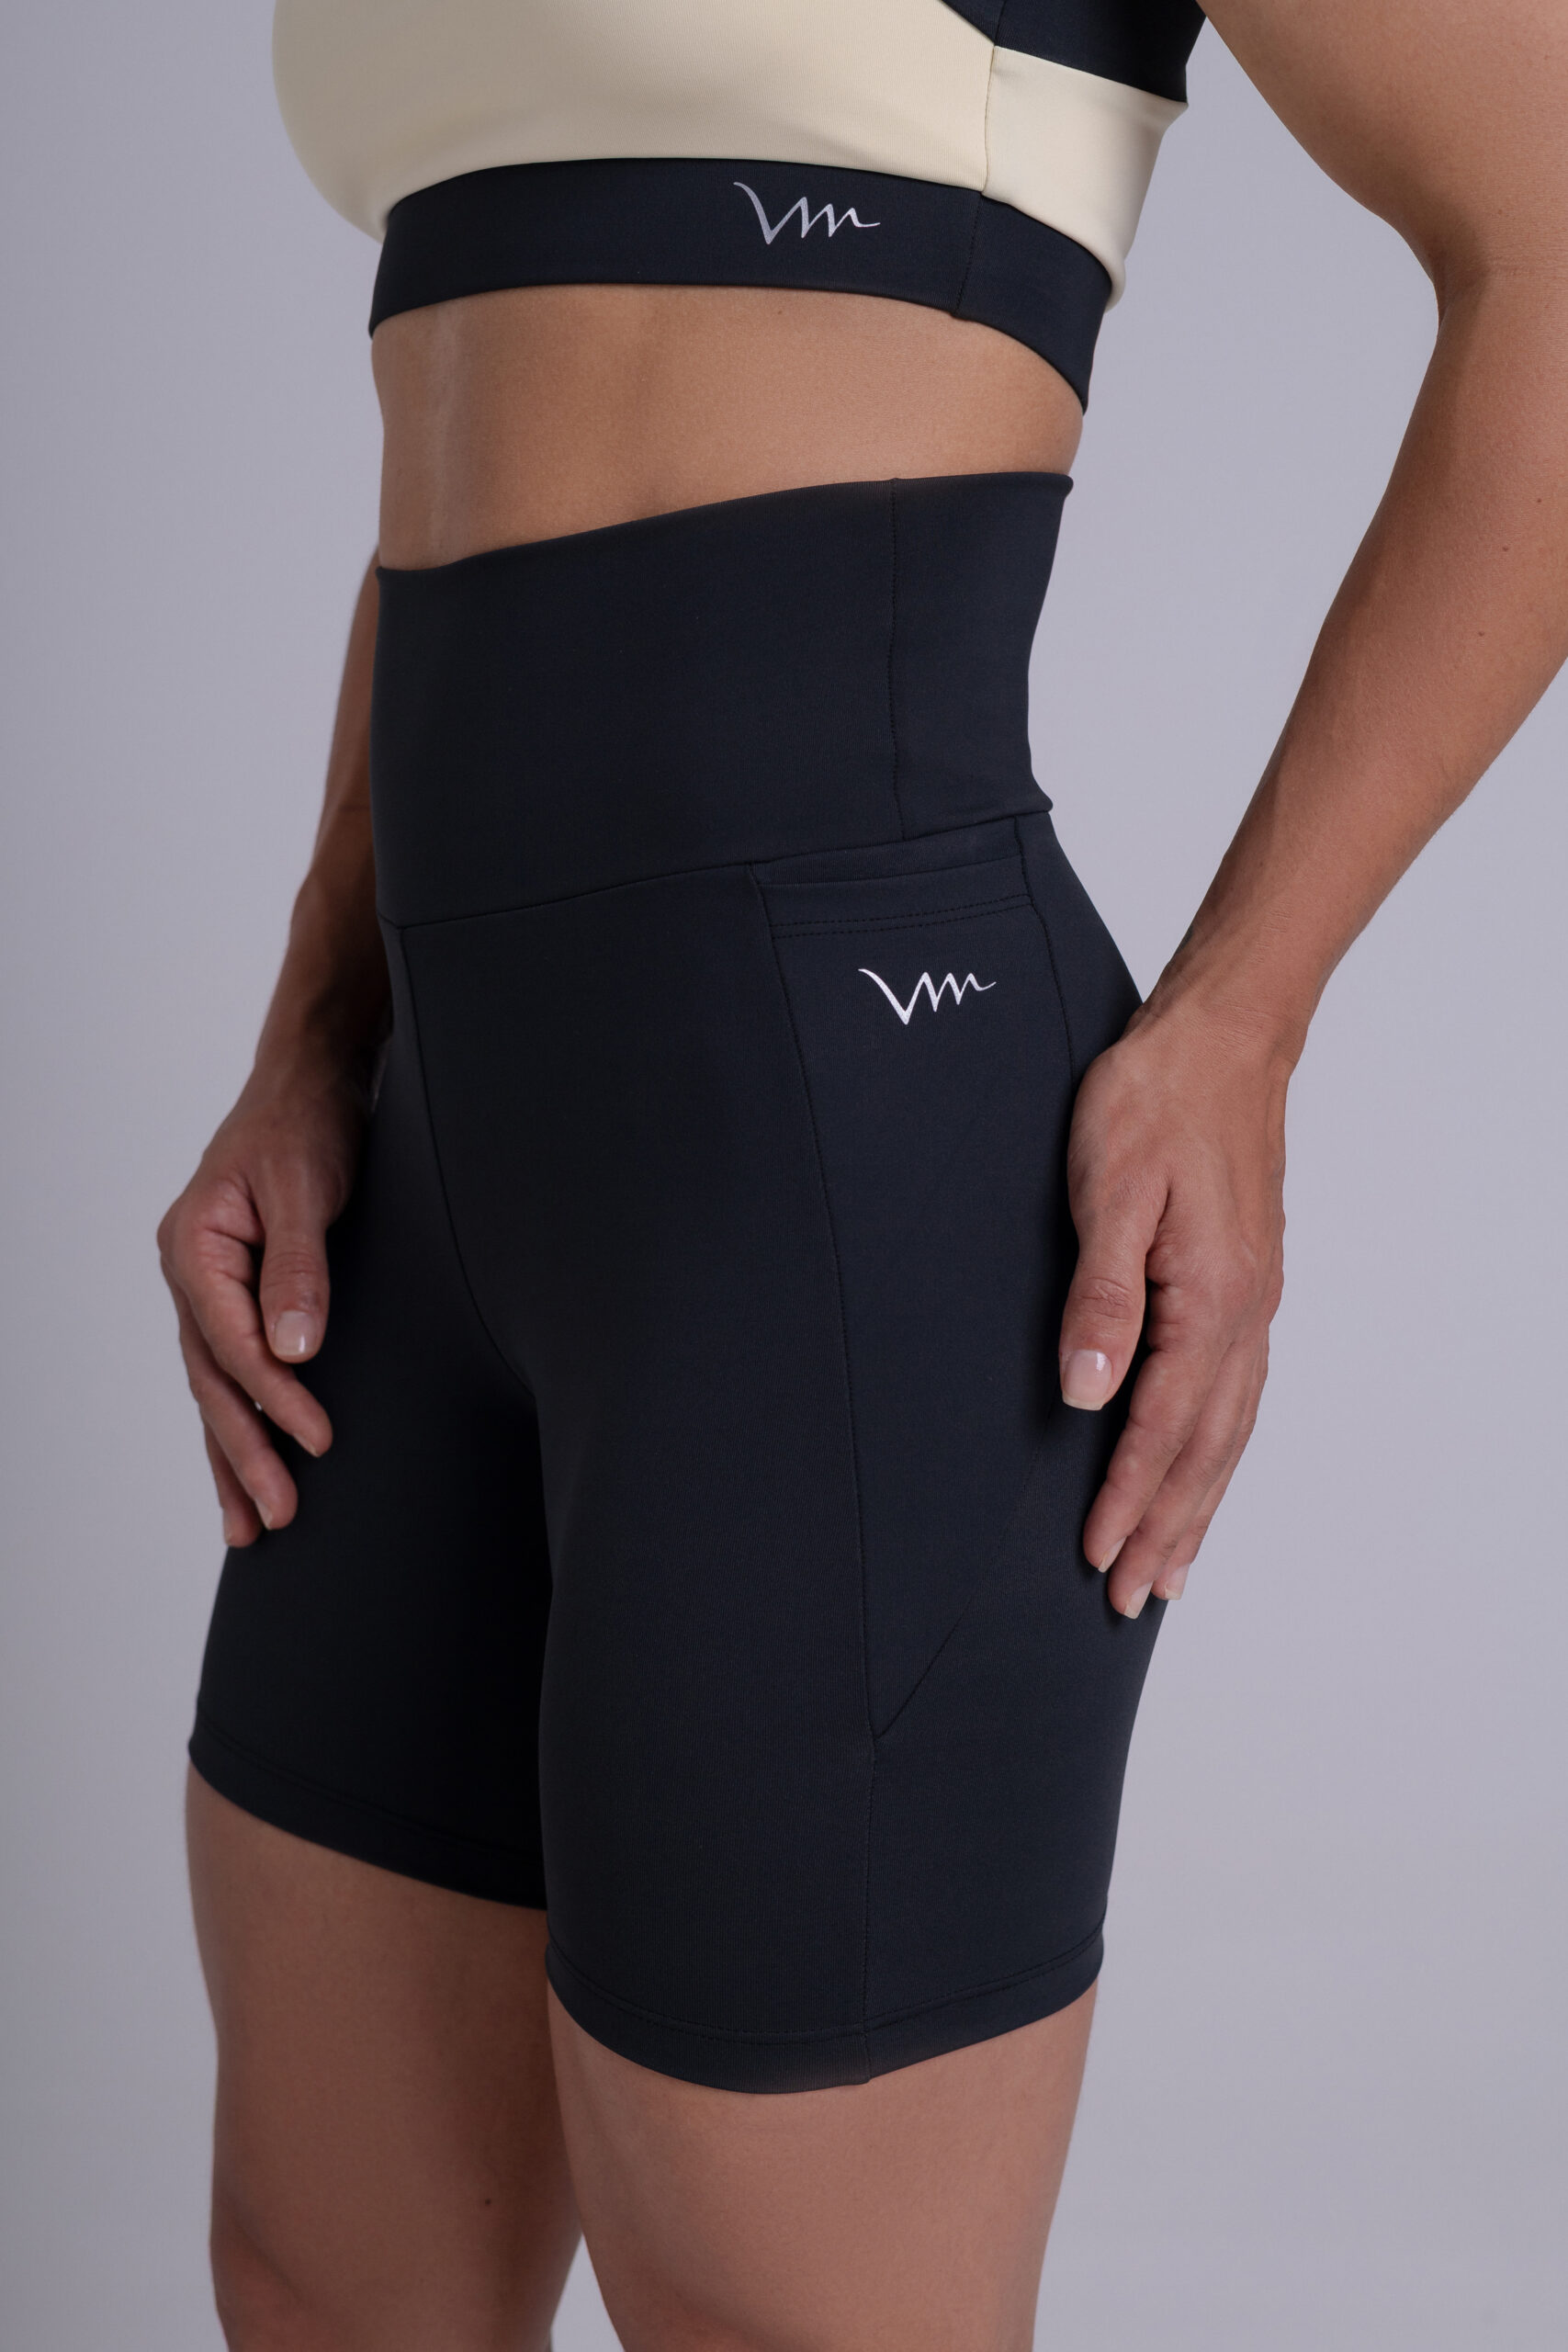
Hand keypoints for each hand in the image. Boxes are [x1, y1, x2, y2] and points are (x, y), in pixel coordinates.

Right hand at [158, 1062, 367, 1546]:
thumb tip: (295, 1352)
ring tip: (251, 1528)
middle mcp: (190, 1275)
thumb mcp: (307, 1188)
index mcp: (194, 1247)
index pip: (231, 1343)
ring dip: (234, 1456)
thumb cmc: (307, 1124)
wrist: (311, 1084)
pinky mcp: (237, 1296)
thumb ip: (301, 1268)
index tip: (318, 1441)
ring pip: (214, 1389)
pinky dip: (242, 1420)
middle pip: (212, 1382)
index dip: (274, 1398)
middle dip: (244, 1454)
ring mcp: (207, 1289)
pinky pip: (231, 1371)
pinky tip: (251, 1465)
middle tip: (275, 1519)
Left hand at [1056, 997, 1288, 1618]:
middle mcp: (1244, 1313)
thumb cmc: (1155, 1102)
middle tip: (1131, 1597)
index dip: (1128, 1498)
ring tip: (1171, 1566)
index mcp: (1209, 1299)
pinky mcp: (1247, 1285)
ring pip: (1229, 1429)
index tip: (1097, 1557)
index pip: (1161, 1426)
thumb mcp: (1110, 1191)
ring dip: (1198, 1503)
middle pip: (1206, 1448)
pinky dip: (1219, 1450)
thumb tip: (1086, 1392)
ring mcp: (1253, 1302)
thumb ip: (1100, 1297)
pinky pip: (1237, 1394)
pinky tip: (1204, 1468)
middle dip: (1166, 1528)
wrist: (1220, 1039)